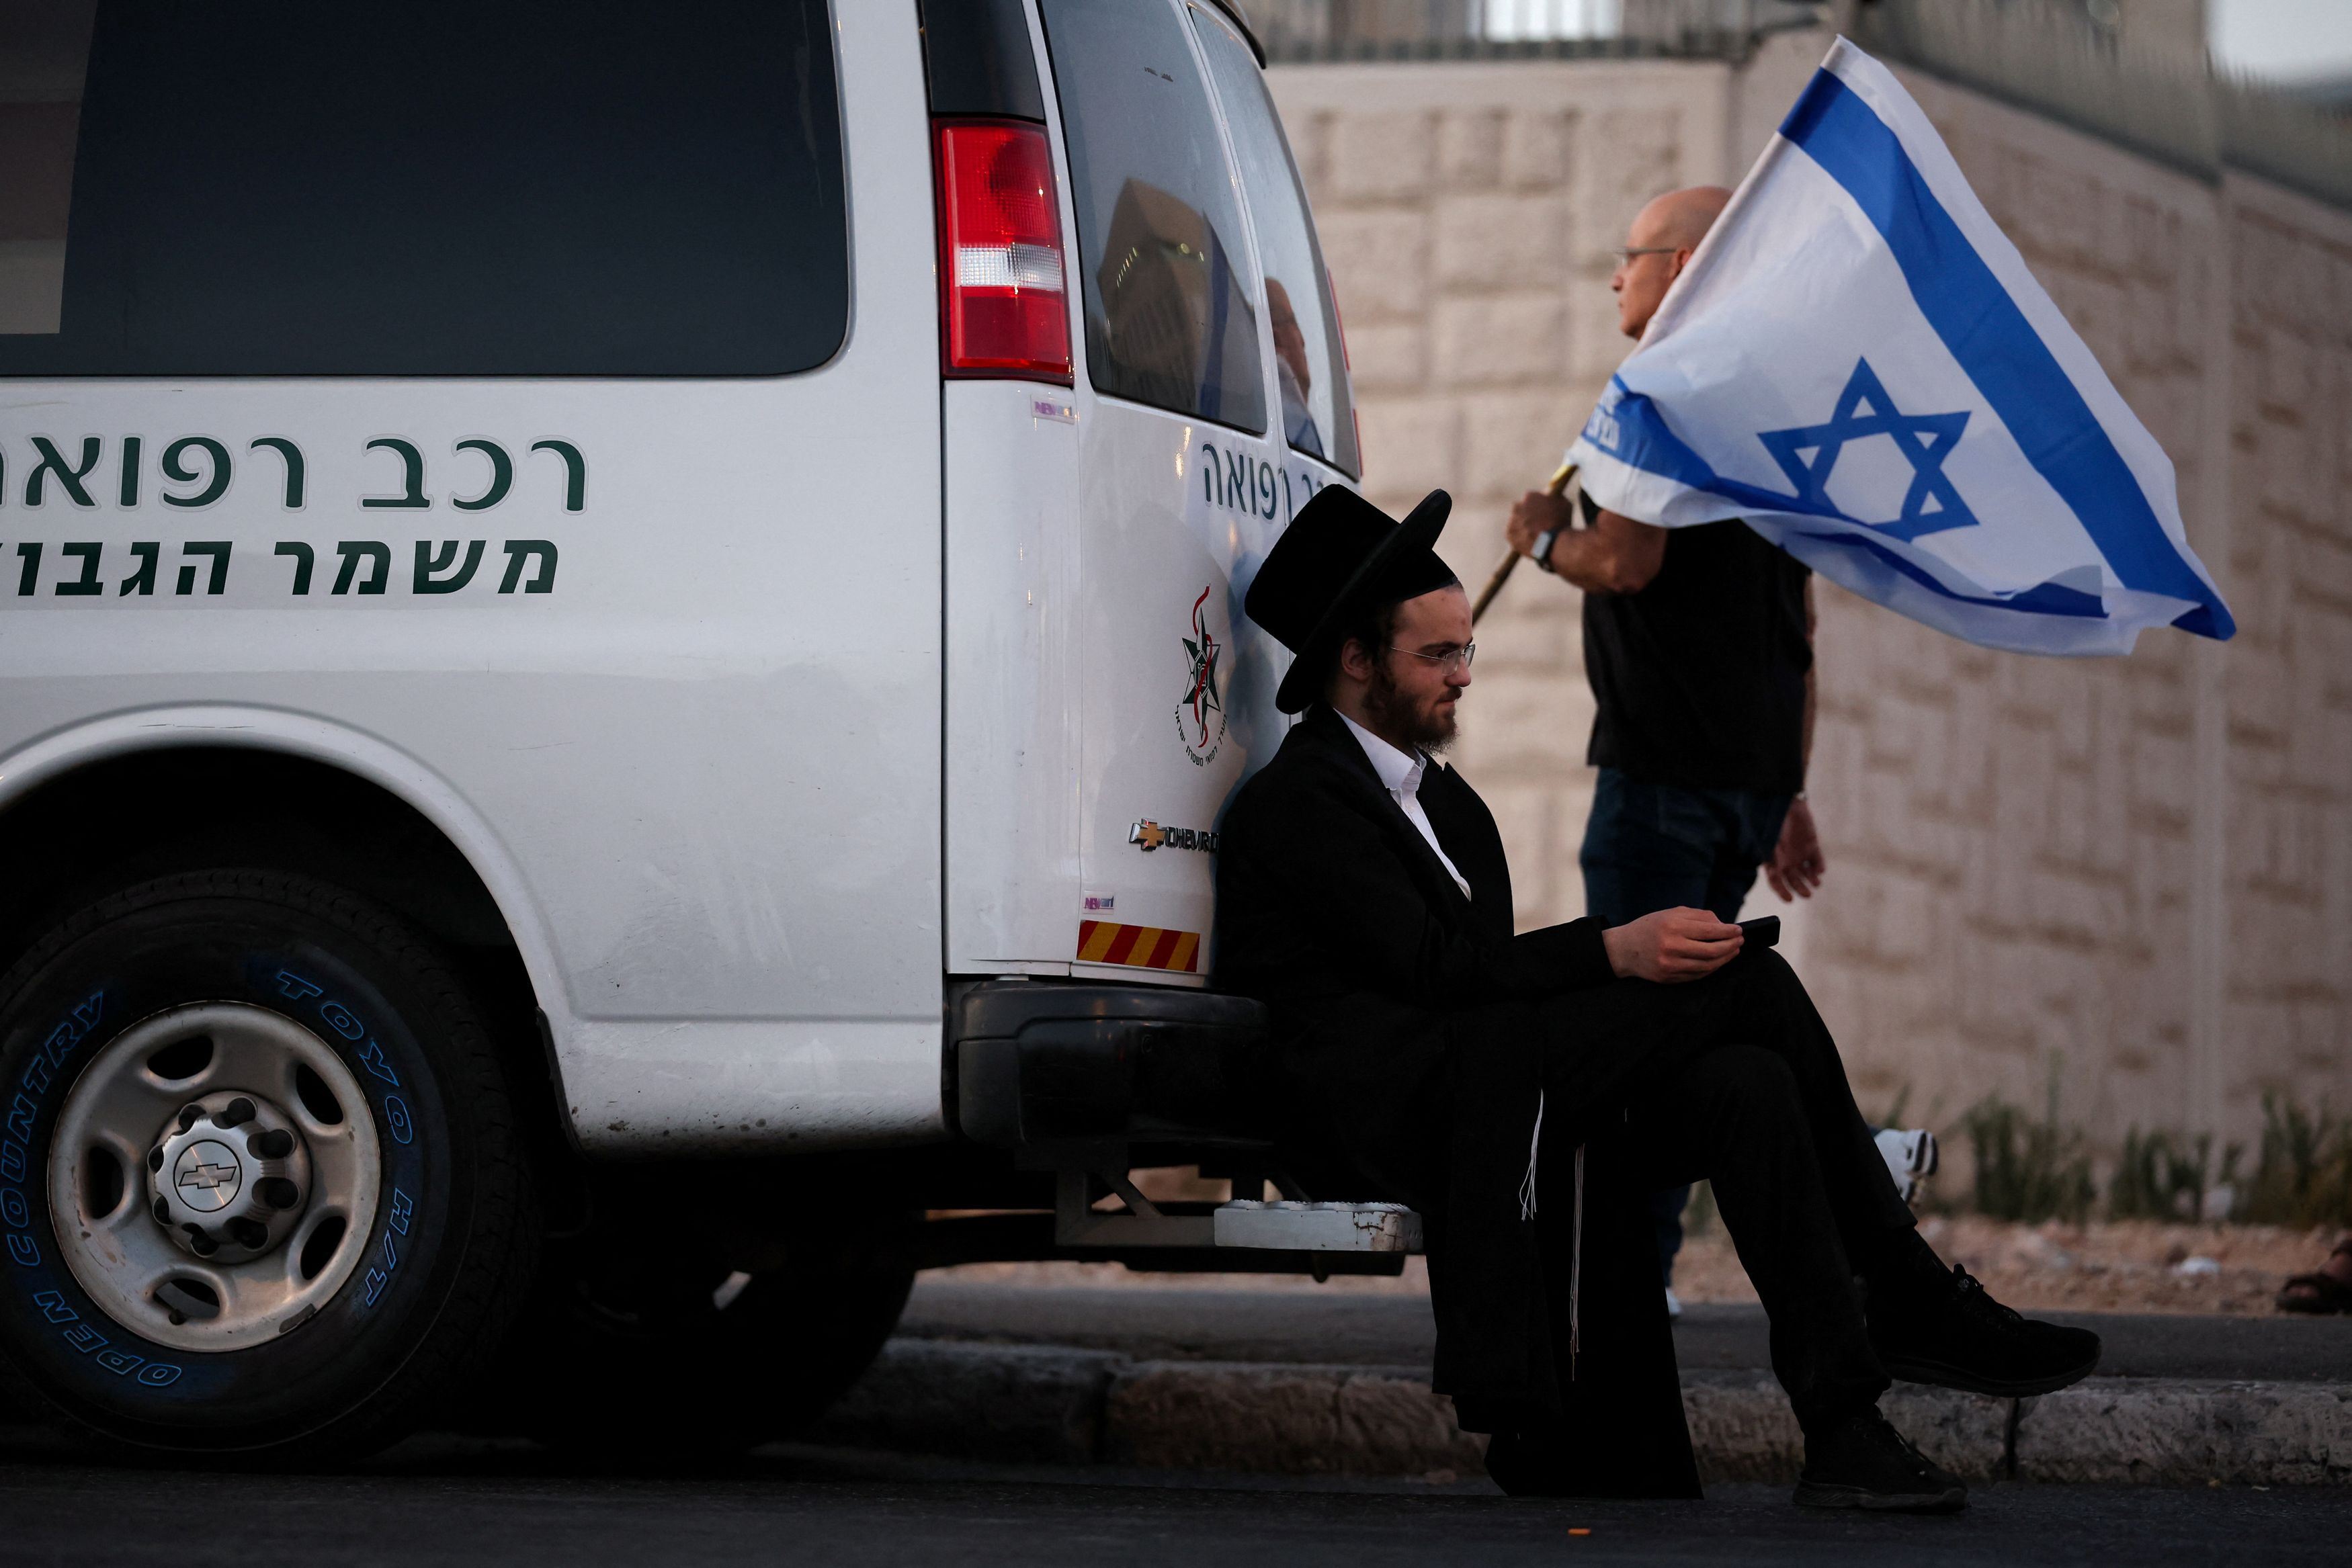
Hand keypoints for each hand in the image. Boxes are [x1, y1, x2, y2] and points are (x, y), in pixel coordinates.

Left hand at [1505, 489, 1572, 564]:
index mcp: (1529, 496)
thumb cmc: (1562, 523)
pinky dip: (1519, 537)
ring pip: (1516, 522)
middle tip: (1536, 523)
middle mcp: (1517, 506)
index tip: (1541, 512)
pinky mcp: (1509, 535)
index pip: (1531, 498)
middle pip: (1520, 508)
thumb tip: (1551, 495)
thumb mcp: (1564, 503)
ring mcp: (1512, 521)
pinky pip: (1513, 535)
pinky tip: (1530, 541)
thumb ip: (1555, 497)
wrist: (1554, 543)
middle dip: (1527, 514)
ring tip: (1535, 535)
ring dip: (1523, 526)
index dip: (1536, 505)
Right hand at [1602, 906, 1742, 982]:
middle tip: (1739, 941)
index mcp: (1673, 926)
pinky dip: (1711, 968)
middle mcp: (1671, 946)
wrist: (1624, 949)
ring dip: (1724, 959)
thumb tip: (1724, 926)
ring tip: (1733, 951)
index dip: (1728, 932)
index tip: (1739, 930)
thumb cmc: (1651, 927)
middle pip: (1712, 951)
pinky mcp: (1669, 978)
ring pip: (1707, 966)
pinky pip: (1698, 975)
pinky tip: (1717, 961)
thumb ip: (1699, 916)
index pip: (1710, 931)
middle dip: (1730, 946)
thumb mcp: (1672, 914)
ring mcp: (1670, 965)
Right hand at [1765, 797, 1825, 901]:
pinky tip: (1820, 871)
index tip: (1789, 900)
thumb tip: (1772, 872)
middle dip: (1800, 889)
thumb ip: (1770, 854)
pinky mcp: (1812, 845)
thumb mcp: (1767, 837)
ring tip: (1816, 884)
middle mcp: (1786, 859)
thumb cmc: (1772, 819)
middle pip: (1793, 879)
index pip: (1776, 880)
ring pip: (1806, 872)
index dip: (1781, 891)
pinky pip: (1817, 859)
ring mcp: (1799, 852)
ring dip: (1811, 880)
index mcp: (1772, 859)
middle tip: (1808, 895)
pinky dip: (1819, 866)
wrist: (1785, 800)